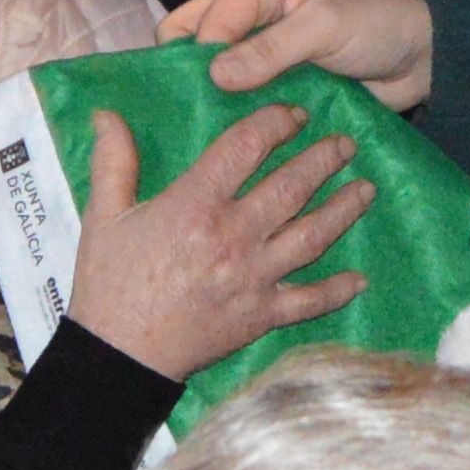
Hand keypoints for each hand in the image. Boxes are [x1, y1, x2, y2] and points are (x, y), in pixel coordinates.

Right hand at [62, 102, 370, 378]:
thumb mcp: (104, 216)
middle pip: (292, 186)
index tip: (293, 115)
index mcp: (195, 205)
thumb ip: (114, 161)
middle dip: (323, 159)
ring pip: (312, 235)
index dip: (275, 123)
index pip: (246, 148)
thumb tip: (107, 113)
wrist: (120, 356)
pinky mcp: (262, 315)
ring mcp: (254, 277)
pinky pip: (310, 300)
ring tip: (366, 189)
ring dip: (344, 210)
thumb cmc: (109, 284)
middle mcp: (234, 236)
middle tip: (345, 143)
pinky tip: (359, 279)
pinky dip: (337, 290)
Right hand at [169, 0, 433, 111]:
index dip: (201, 57)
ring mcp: (260, 48)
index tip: (210, 95)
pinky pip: (242, 98)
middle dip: (193, 77)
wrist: (424, 55)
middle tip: (195, 115)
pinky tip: (231, 141)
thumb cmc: (379, 22)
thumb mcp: (326, 26)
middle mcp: (250, 8)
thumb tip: (216, 76)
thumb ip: (272, 49)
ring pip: (214, 75)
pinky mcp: (274, 80)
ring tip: (209, 135)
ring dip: (215, 101)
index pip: (205, 18)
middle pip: (195, 42)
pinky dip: (237, 115)